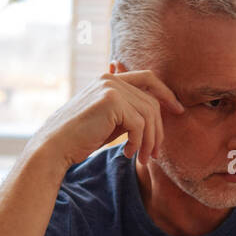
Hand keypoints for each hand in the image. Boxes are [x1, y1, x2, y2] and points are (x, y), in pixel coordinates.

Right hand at [24, 65, 185, 170]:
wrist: (56, 146)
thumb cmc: (81, 136)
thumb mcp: (109, 119)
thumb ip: (129, 110)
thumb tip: (154, 107)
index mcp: (110, 78)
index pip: (148, 78)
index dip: (167, 93)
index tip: (179, 110)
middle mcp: (111, 78)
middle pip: (152, 101)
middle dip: (159, 130)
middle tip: (155, 153)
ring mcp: (111, 88)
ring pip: (149, 114)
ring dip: (150, 141)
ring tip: (143, 158)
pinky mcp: (111, 102)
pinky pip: (140, 125)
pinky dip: (138, 143)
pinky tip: (127, 153)